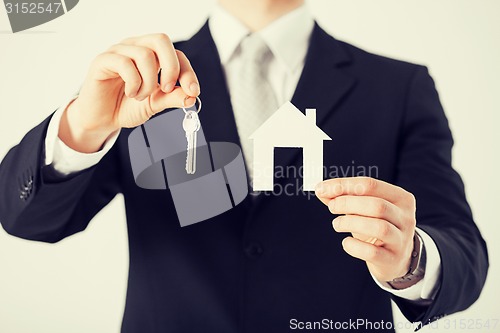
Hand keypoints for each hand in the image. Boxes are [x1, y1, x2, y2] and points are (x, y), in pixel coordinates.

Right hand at [59, 33, 199, 152]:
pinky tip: (131, 93)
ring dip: (148, 82)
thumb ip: (172, 98)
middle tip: (165, 89)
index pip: (176, 54)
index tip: (192, 91)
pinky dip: (133, 83)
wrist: (102, 119)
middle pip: (161, 40)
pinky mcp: (103, 60)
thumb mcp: (155, 104)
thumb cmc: (126, 106)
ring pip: (145, 55)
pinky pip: (125, 63)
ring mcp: (119, 52)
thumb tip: (191, 95)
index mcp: (152, 56)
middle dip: (171, 67)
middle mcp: (136, 48)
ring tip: (140, 96)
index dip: (187, 72)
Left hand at [315, 177, 416, 281]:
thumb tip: (321, 190)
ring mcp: (401, 240)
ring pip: (379, 228)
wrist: (396, 258)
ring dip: (351, 223)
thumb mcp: (365, 209)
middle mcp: (405, 218)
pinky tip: (346, 242)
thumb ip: (344, 197)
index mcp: (401, 198)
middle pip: (377, 205)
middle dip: (348, 204)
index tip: (323, 188)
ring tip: (337, 224)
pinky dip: (354, 246)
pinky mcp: (392, 259)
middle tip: (332, 207)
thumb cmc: (377, 226)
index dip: (344, 185)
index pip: (371, 185)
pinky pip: (372, 252)